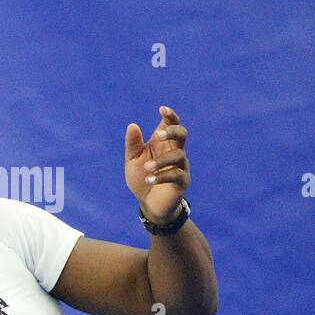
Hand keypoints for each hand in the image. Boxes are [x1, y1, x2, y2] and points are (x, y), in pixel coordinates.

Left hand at [124, 105, 189, 224]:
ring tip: (146, 168)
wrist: (148, 204)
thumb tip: (133, 125)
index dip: (170, 115)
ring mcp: (181, 166)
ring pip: (178, 155)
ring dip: (161, 160)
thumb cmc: (141, 178)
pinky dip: (162, 176)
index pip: (171, 124)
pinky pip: (177, 175)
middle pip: (182, 134)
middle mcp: (175, 151)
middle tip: (158, 135)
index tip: (162, 109)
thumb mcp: (132, 160)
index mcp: (163, 143)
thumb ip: (133, 144)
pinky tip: (149, 179)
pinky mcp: (182, 182)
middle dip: (172, 131)